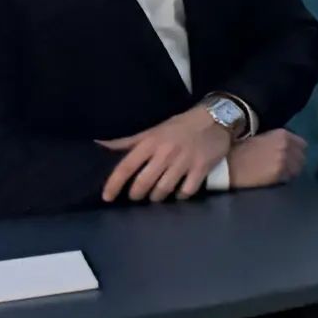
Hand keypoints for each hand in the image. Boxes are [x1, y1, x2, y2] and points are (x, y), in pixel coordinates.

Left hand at [98, 107, 234, 202]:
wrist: (216, 119)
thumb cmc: (179, 126)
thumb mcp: (152, 130)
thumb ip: (128, 141)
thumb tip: (101, 143)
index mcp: (151, 143)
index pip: (126, 167)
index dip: (114, 184)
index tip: (107, 197)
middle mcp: (165, 153)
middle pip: (143, 182)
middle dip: (136, 194)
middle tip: (136, 196)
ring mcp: (184, 162)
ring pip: (163, 189)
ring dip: (156, 197)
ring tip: (155, 196)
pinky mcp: (201, 168)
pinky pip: (186, 191)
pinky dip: (180, 196)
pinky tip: (178, 194)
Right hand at [226, 130, 306, 189]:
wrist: (225, 165)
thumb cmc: (239, 150)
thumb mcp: (260, 137)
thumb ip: (276, 140)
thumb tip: (286, 146)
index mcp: (282, 135)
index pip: (302, 144)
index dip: (296, 150)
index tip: (290, 155)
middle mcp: (286, 146)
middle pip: (302, 157)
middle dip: (295, 161)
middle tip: (286, 166)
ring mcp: (284, 161)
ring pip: (298, 168)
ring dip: (292, 170)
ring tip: (281, 173)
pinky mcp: (278, 174)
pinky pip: (289, 178)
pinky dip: (285, 178)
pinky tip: (276, 179)